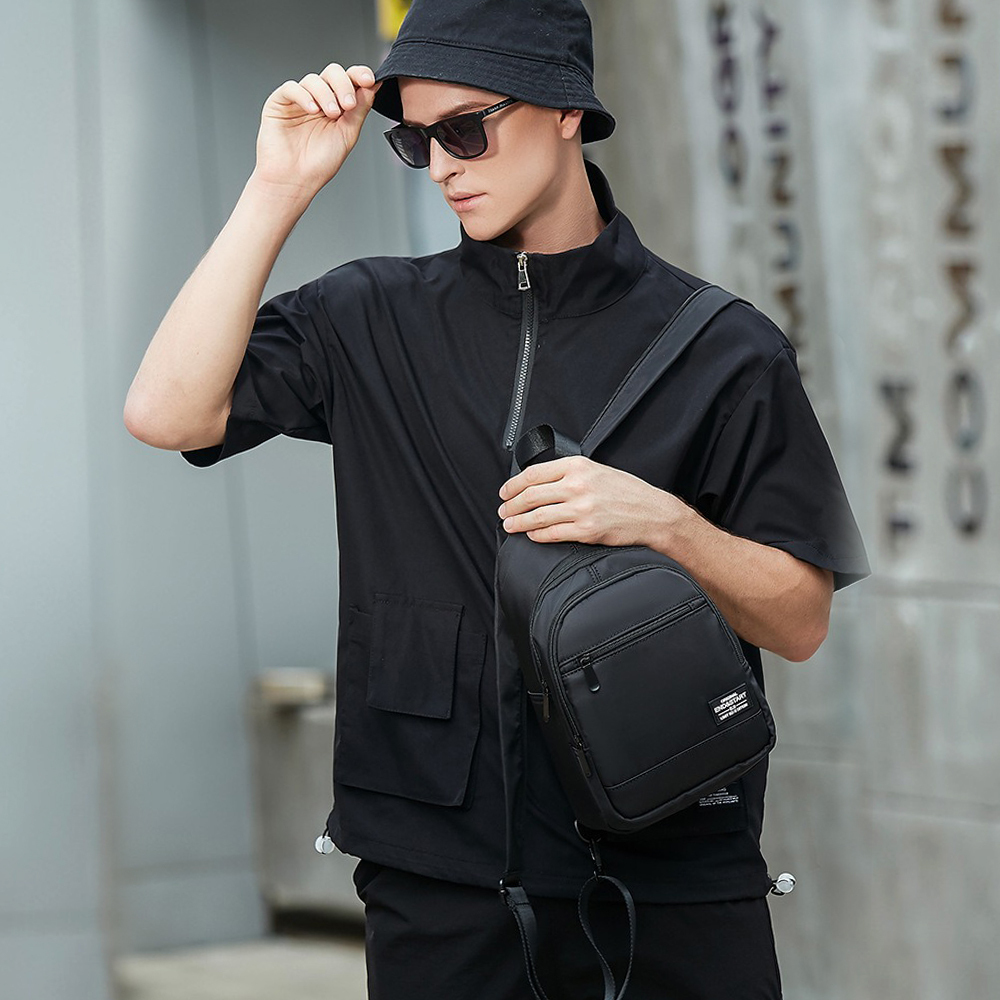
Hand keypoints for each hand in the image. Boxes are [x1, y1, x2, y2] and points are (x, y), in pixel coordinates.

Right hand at [253, 62, 381, 195]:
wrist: (294, 181)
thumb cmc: (318, 164)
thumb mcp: (347, 135)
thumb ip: (360, 110)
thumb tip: (373, 86)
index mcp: (336, 106)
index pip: (349, 81)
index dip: (359, 75)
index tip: (369, 80)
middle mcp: (318, 100)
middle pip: (332, 73)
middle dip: (344, 84)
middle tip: (348, 104)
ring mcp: (299, 100)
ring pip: (314, 79)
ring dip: (326, 94)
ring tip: (331, 114)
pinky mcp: (279, 102)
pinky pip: (292, 88)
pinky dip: (304, 95)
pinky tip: (313, 110)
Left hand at [497, 455, 681, 545]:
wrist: (653, 513)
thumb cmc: (626, 492)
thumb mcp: (597, 470)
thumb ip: (569, 473)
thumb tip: (537, 483)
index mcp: (578, 466)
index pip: (533, 474)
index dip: (512, 485)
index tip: (505, 492)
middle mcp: (578, 485)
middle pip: (531, 496)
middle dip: (511, 505)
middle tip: (503, 511)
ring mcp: (582, 509)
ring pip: (538, 516)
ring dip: (519, 522)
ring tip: (510, 525)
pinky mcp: (587, 530)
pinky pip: (553, 534)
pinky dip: (537, 535)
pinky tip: (532, 535)